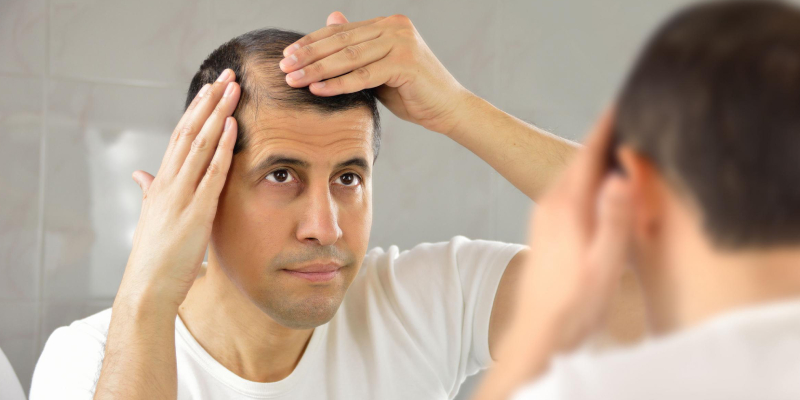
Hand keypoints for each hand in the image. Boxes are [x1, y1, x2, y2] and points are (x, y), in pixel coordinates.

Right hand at [120, 69, 239, 308]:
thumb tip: (139, 172)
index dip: (197, 110)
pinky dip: (222, 147)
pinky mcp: (194, 211)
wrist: (147, 289)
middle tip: (227, 75)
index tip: (211, 88)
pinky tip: (233, 126)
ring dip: (218, 113)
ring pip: (199, 143)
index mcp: (161, 183)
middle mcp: (168, 183)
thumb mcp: (152, 217)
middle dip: (209, 101)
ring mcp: (180, 195)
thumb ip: (149, 191)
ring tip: (233, 88)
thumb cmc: (155, 258)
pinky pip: (211, 172)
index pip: (180, 136)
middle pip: (189, 130)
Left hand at [279, 11, 472, 135]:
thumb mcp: (378, 69)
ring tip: (293, 80)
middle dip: (309, 56)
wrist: (448, 109)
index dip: (311, 43)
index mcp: (388, 24)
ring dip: (317, 69)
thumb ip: (356, 51)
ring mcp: (402, 43)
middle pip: (341, 42)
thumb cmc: (412, 93)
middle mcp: (395, 27)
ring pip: (349, 57)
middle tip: (284, 67)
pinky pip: (363, 75)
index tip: (287, 55)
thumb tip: (329, 21)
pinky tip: (317, 89)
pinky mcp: (405, 63)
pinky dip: (338, 83)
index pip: (341, 32)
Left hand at [497, 109, 633, 376]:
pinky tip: (595, 186)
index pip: (589, 155)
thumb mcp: (605, 262)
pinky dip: (583, 178)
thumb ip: (614, 218)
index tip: (621, 102)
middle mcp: (551, 205)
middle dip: (600, 137)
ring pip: (571, 175)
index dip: (606, 126)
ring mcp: (544, 216)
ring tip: (614, 143)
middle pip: (578, 160)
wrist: (540, 329)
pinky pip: (566, 190)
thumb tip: (621, 174)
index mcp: (568, 207)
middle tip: (624, 116)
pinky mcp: (544, 228)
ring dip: (591, 158)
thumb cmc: (575, 302)